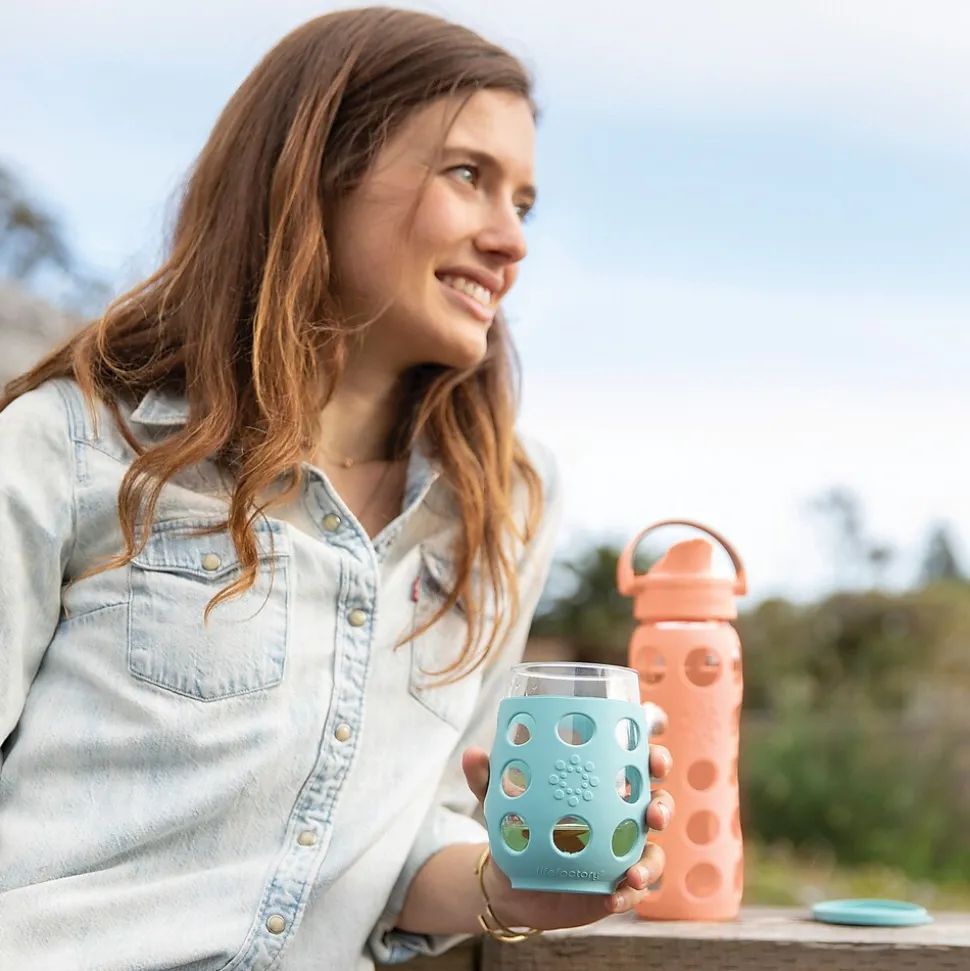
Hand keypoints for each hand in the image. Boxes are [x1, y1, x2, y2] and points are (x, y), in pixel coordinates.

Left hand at [461, 709, 673, 930]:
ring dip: (652, 860)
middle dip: (663, 804)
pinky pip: (635, 890)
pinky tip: (614, 899)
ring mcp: (622, 851)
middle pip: (656, 802)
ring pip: (654, 850)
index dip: (653, 757)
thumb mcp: (499, 801)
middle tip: (653, 812)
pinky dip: (630, 895)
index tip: (653, 757)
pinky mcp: (617, 884)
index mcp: (599, 783)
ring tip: (634, 872)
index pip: (636, 763)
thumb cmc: (514, 824)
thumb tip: (472, 754)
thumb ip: (487, 778)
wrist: (510, 880)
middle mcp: (618, 814)